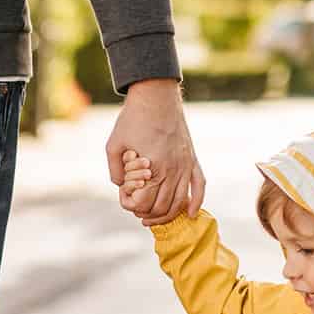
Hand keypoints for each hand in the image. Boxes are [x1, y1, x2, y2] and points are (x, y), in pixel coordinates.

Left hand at [109, 78, 202, 227]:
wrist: (156, 95)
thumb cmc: (132, 119)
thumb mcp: (113, 146)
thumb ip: (116, 171)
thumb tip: (122, 187)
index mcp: (153, 168)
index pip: (143, 203)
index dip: (130, 205)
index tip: (124, 197)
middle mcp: (172, 170)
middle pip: (162, 207)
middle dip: (146, 213)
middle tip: (136, 208)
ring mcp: (185, 165)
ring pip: (179, 202)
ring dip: (167, 215)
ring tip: (152, 218)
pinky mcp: (192, 159)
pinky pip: (199, 185)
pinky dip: (196, 202)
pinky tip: (189, 213)